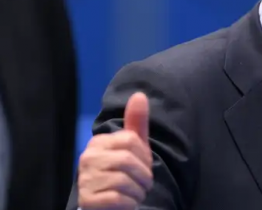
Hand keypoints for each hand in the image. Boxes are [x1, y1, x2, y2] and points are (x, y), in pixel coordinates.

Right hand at [78, 92, 153, 208]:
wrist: (109, 205)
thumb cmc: (124, 172)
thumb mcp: (134, 147)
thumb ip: (136, 122)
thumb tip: (139, 94)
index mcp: (98, 142)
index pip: (131, 140)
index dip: (144, 156)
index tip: (143, 166)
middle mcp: (87, 158)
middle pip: (128, 160)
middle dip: (143, 175)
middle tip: (142, 183)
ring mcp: (85, 179)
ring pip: (123, 181)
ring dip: (138, 191)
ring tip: (135, 194)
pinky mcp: (87, 200)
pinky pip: (117, 199)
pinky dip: (129, 203)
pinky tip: (127, 203)